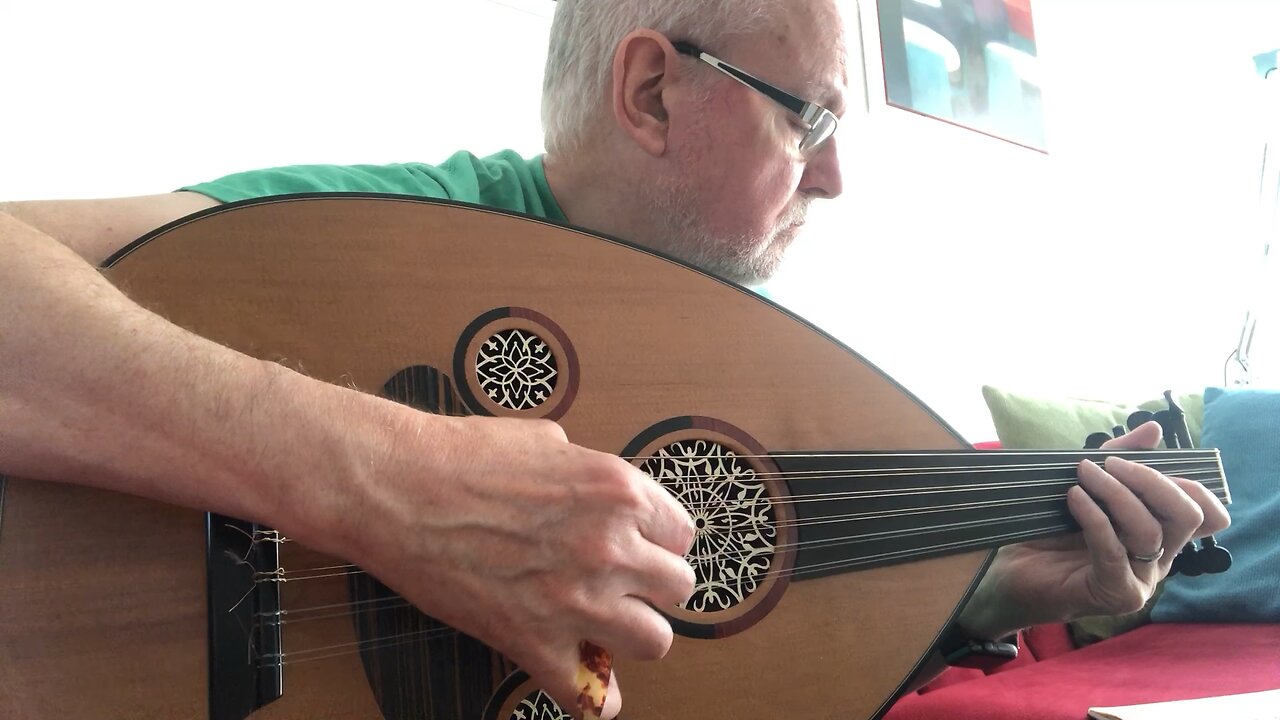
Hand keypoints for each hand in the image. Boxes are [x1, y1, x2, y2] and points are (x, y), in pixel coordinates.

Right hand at [320, 411, 696, 717]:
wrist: (397, 489)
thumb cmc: (460, 456)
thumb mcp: (546, 440)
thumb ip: (589, 472)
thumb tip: (600, 495)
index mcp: (618, 491)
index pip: (680, 534)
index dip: (657, 542)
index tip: (638, 548)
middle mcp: (610, 546)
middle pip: (678, 588)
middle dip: (652, 587)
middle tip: (622, 584)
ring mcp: (576, 599)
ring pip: (655, 641)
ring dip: (632, 634)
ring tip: (604, 625)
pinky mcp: (534, 642)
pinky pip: (591, 698)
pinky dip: (593, 698)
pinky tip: (583, 681)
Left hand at [959, 421, 1230, 638]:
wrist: (1012, 573)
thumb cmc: (1051, 531)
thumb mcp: (1087, 485)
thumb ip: (1120, 458)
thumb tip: (1153, 429)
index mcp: (1160, 534)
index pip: (1205, 512)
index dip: (1186, 482)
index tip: (1142, 461)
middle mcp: (1159, 558)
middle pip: (1187, 516)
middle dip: (1152, 481)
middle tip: (1110, 463)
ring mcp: (1141, 580)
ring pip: (1149, 530)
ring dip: (1115, 493)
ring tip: (1084, 474)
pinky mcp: (1117, 594)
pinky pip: (1114, 550)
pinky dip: (1094, 517)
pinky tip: (1074, 498)